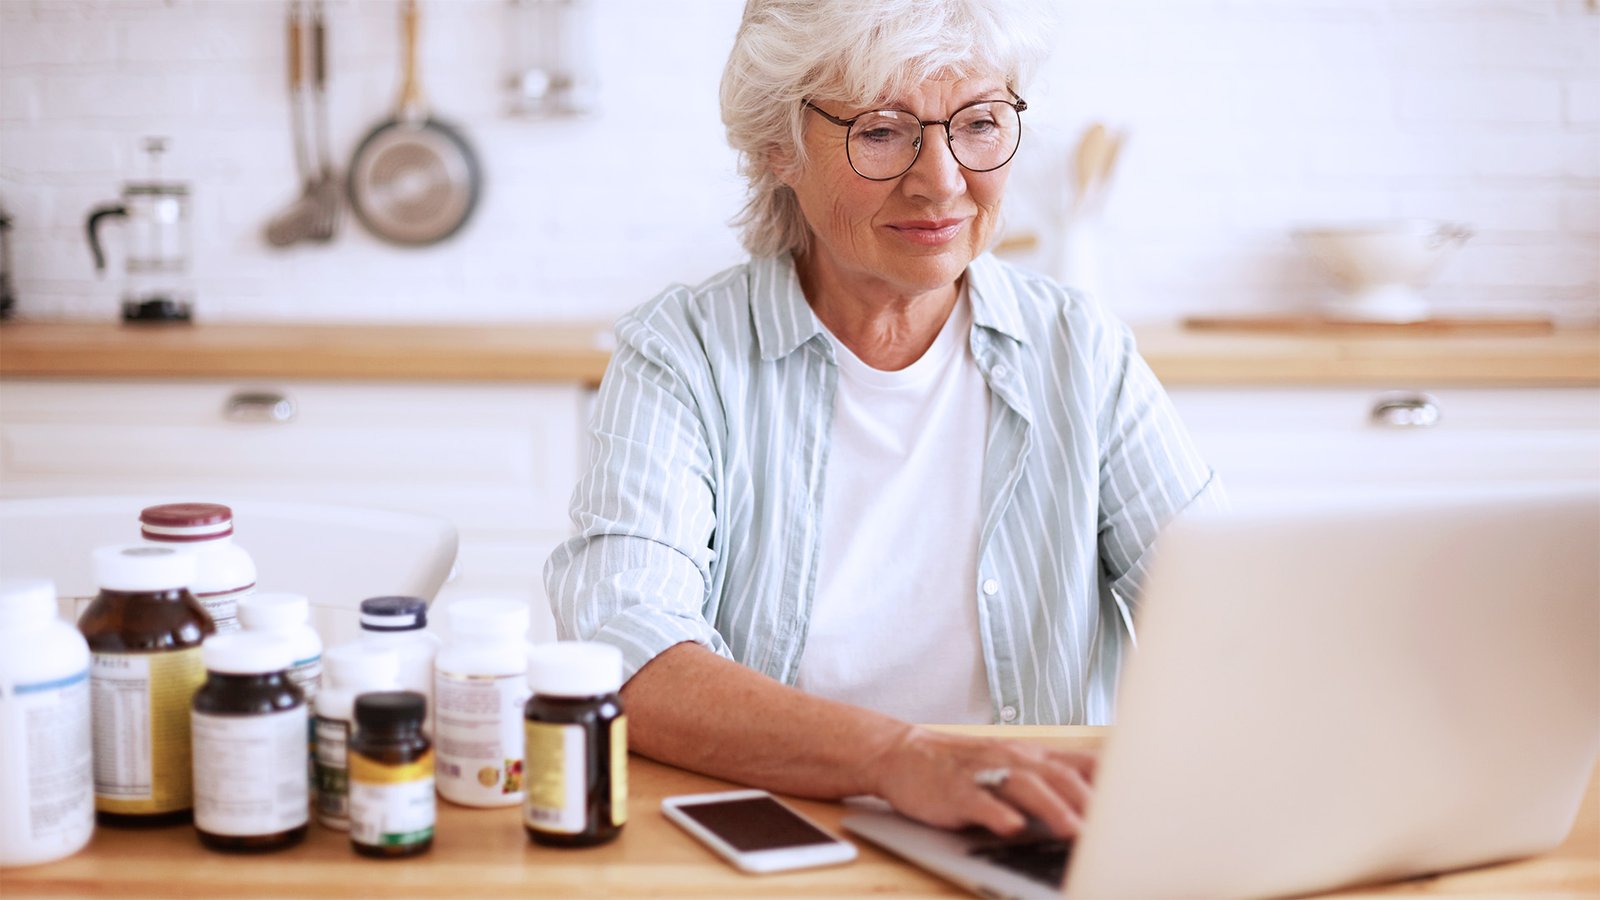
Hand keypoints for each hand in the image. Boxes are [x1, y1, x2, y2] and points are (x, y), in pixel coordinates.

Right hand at [867, 726, 1095, 838]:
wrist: (904, 754)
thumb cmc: (966, 767)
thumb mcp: (1014, 765)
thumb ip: (1053, 780)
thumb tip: (1100, 806)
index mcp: (1033, 756)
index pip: (1081, 764)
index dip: (1112, 784)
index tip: (1138, 805)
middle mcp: (1014, 760)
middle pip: (1058, 776)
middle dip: (1088, 801)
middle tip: (1115, 830)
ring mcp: (984, 774)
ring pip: (1024, 786)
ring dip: (1052, 808)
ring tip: (1074, 830)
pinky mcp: (955, 791)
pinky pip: (979, 801)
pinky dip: (997, 814)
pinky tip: (1011, 828)